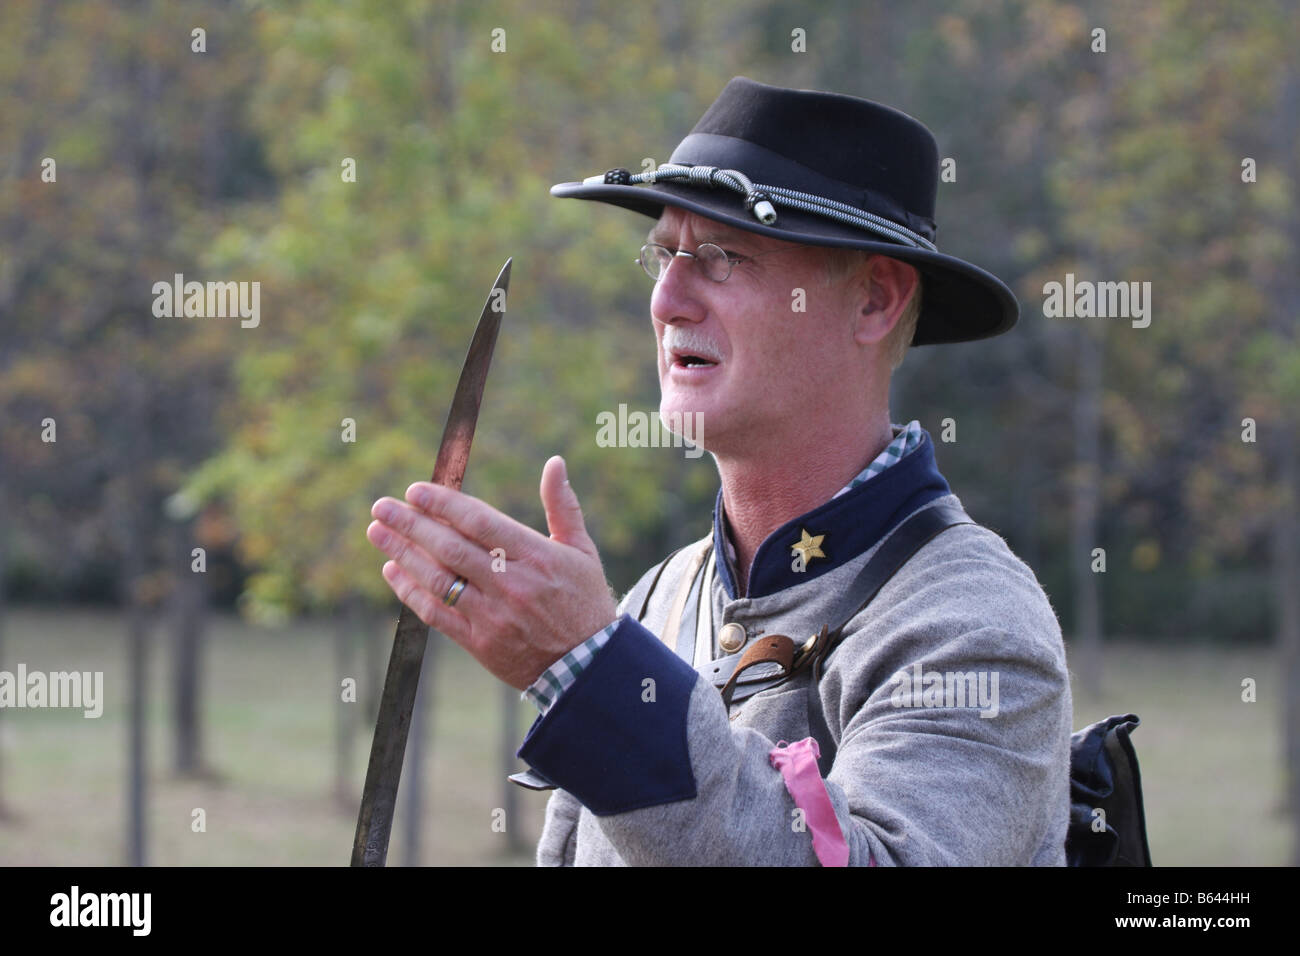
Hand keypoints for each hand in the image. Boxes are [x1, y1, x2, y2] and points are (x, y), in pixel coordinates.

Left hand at [366, 455, 619, 689]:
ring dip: (403, 554)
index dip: (443, 504)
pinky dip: (411, 593)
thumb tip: (555, 463)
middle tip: (382, 506)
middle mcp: (511, 583)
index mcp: (535, 556)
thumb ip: (563, 506)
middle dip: (411, 524)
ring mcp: (493, 615)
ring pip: (438, 579)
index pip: (479, 521)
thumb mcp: (582, 551)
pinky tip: (392, 572)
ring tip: (377, 532)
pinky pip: (437, 614)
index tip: (416, 490)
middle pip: (450, 547)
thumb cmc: (584, 601)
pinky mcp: (480, 643)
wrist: (588, 666)